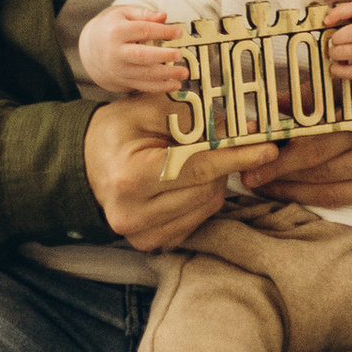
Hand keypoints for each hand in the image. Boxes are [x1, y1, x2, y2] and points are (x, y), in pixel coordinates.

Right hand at [77, 3, 188, 98]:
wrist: (90, 48)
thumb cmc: (112, 26)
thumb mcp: (124, 13)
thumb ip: (144, 14)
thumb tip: (164, 16)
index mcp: (116, 32)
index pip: (143, 31)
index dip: (162, 32)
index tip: (178, 32)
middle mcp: (116, 53)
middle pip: (142, 56)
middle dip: (163, 57)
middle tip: (180, 55)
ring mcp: (119, 70)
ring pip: (144, 75)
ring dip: (166, 76)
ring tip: (184, 72)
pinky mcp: (122, 82)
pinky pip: (143, 87)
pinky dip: (160, 87)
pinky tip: (175, 85)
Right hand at [80, 96, 274, 251]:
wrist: (84, 164)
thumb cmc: (115, 131)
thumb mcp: (145, 108)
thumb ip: (190, 113)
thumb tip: (238, 125)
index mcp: (130, 178)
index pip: (198, 168)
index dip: (236, 156)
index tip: (267, 147)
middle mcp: (133, 214)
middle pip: (207, 189)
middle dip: (225, 163)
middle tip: (227, 141)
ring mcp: (141, 235)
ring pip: (207, 207)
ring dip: (215, 180)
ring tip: (200, 158)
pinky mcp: (151, 243)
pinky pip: (197, 220)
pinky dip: (203, 198)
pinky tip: (190, 180)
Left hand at [231, 78, 351, 213]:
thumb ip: (320, 93)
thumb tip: (275, 101)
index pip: (321, 134)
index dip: (284, 146)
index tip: (254, 149)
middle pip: (322, 166)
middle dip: (280, 172)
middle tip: (248, 175)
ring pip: (331, 190)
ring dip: (293, 190)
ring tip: (264, 187)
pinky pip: (349, 202)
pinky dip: (320, 198)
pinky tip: (297, 194)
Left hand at [322, 0, 351, 83]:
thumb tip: (328, 18)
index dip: (337, 13)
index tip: (327, 21)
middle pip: (350, 33)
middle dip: (336, 38)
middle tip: (334, 41)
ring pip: (348, 52)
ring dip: (334, 53)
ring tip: (335, 53)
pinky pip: (351, 71)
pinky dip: (337, 70)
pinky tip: (336, 66)